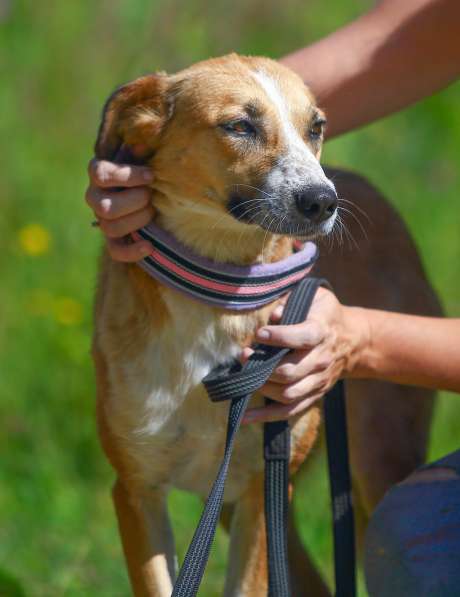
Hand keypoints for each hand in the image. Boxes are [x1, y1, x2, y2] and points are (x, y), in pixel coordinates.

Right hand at [85, 158, 154, 261]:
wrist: (149, 188)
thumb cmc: (145, 167)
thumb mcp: (142, 155)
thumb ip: (140, 150)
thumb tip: (141, 143)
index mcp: (97, 173)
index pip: (100, 175)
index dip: (126, 176)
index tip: (150, 175)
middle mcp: (94, 197)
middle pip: (105, 207)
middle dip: (135, 201)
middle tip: (151, 195)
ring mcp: (102, 220)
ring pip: (110, 228)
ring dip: (137, 220)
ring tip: (153, 211)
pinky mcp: (113, 239)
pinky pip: (115, 251)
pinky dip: (133, 251)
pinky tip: (150, 246)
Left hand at [242, 287, 365, 423]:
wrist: (353, 340)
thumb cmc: (325, 314)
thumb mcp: (315, 297)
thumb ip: (292, 300)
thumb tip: (275, 315)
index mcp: (321, 332)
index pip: (301, 338)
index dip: (279, 337)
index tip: (260, 333)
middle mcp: (321, 359)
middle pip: (290, 371)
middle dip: (263, 366)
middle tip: (245, 355)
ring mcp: (318, 380)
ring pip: (288, 393)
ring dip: (262, 387)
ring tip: (246, 374)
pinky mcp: (314, 394)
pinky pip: (289, 410)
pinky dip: (266, 416)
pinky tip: (245, 416)